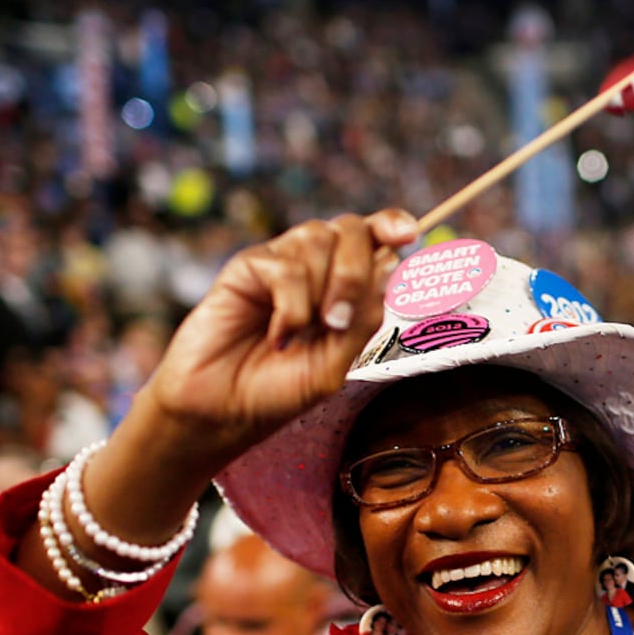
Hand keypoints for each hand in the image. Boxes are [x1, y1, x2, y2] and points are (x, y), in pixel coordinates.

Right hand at [143, 210, 416, 464]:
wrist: (224, 409)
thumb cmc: (278, 390)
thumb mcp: (336, 362)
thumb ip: (364, 315)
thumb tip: (389, 260)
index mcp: (344, 285)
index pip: (374, 237)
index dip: (391, 224)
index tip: (409, 234)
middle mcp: (315, 267)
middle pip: (351, 230)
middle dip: (354, 272)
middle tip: (335, 322)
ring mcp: (281, 263)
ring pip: (318, 238)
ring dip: (321, 290)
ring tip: (303, 333)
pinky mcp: (248, 267)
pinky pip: (285, 266)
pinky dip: (290, 307)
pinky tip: (277, 335)